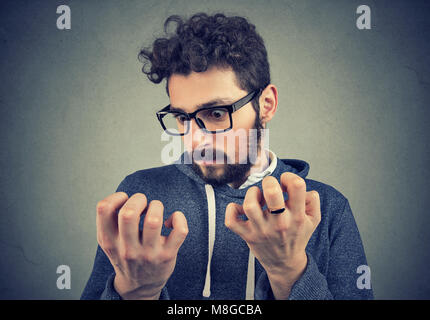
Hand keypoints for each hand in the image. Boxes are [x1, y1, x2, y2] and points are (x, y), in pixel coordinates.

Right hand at [96, 192, 188, 298]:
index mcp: (109, 240)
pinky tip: (172, 220)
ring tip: (156, 211)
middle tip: (143, 204)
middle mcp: (127, 248)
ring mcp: (148, 253)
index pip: (103, 208)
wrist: (140, 286)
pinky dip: (178, 218)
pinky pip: (179, 230)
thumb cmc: (126, 254)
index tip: (126, 201)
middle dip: (139, 199)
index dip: (117, 197)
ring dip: (157, 206)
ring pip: (153, 220)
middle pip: (128, 213)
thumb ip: (110, 220)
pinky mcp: (168, 255)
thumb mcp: (110, 241)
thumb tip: (124, 196)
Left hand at [225, 172, 320, 298]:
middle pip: (271, 191)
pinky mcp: (247, 235)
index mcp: (297, 216)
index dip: (289, 177)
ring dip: (252, 194)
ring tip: (257, 197)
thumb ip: (312, 199)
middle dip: (269, 182)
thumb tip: (301, 186)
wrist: (285, 263)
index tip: (285, 185)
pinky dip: (231, 210)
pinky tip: (240, 209)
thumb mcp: (314, 219)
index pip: (296, 185)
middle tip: (269, 188)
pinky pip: (231, 221)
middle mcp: (279, 223)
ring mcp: (261, 230)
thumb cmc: (297, 235)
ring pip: (250, 205)